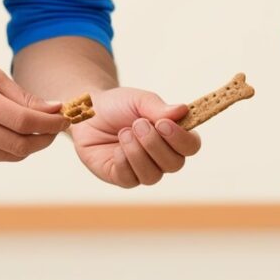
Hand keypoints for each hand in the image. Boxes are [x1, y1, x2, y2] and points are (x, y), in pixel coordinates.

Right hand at [0, 60, 69, 161]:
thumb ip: (24, 97)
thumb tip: (54, 110)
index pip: (24, 121)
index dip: (50, 123)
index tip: (65, 119)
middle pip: (19, 144)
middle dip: (45, 139)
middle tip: (55, 128)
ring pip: (9, 155)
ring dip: (30, 146)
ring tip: (38, 131)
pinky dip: (11, 149)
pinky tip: (13, 135)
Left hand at [70, 88, 201, 187]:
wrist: (87, 113)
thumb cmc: (117, 106)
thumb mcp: (138, 100)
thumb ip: (159, 107)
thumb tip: (183, 109)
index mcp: (173, 137)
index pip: (191, 146)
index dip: (181, 139)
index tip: (163, 124)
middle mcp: (162, 157)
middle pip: (175, 164)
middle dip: (155, 144)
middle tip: (137, 124)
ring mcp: (143, 169)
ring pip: (153, 175)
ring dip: (137, 153)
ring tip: (124, 133)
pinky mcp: (123, 178)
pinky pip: (130, 179)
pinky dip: (123, 162)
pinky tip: (116, 148)